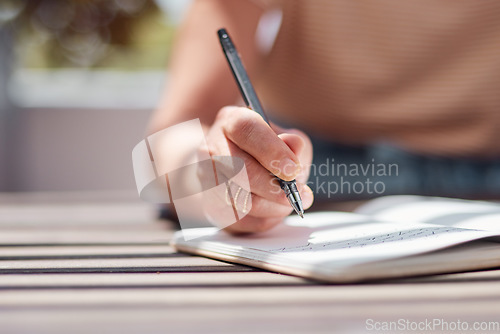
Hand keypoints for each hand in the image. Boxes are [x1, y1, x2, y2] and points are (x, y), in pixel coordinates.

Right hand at [201, 106, 313, 233]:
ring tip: (289, 201)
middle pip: (239, 170)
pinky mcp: (209, 205)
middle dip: (274, 187)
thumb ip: (294, 143)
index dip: (271, 150)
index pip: (246, 129)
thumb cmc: (266, 152)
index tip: (293, 170)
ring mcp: (206, 178)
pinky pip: (241, 220)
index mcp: (231, 121)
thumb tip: (294, 148)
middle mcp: (211, 146)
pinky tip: (275, 210)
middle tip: (300, 194)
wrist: (237, 170)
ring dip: (272, 206)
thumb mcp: (286, 140)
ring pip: (240, 200)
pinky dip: (264, 219)